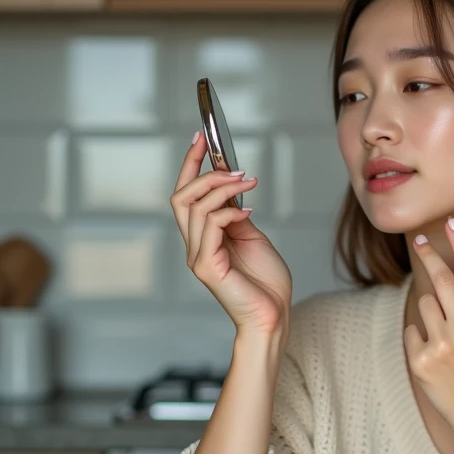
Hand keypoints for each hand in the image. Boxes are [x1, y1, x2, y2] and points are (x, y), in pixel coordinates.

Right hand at [171, 131, 292, 335]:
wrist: (272, 316)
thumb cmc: (265, 283)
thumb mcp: (251, 236)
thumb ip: (236, 215)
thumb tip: (232, 188)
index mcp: (202, 238)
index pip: (185, 195)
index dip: (190, 165)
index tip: (201, 138)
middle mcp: (194, 246)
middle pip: (181, 197)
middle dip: (203, 172)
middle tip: (232, 166)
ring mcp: (197, 257)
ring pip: (194, 207)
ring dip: (223, 188)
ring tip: (248, 183)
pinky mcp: (207, 267)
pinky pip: (210, 226)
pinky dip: (229, 211)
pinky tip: (248, 212)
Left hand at [404, 217, 453, 448]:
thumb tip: (448, 283)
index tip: (450, 222)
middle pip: (440, 277)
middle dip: (428, 254)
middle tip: (418, 240)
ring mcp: (442, 343)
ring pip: (423, 305)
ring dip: (428, 314)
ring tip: (442, 339)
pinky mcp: (421, 361)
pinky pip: (411, 333)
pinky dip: (418, 340)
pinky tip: (434, 360)